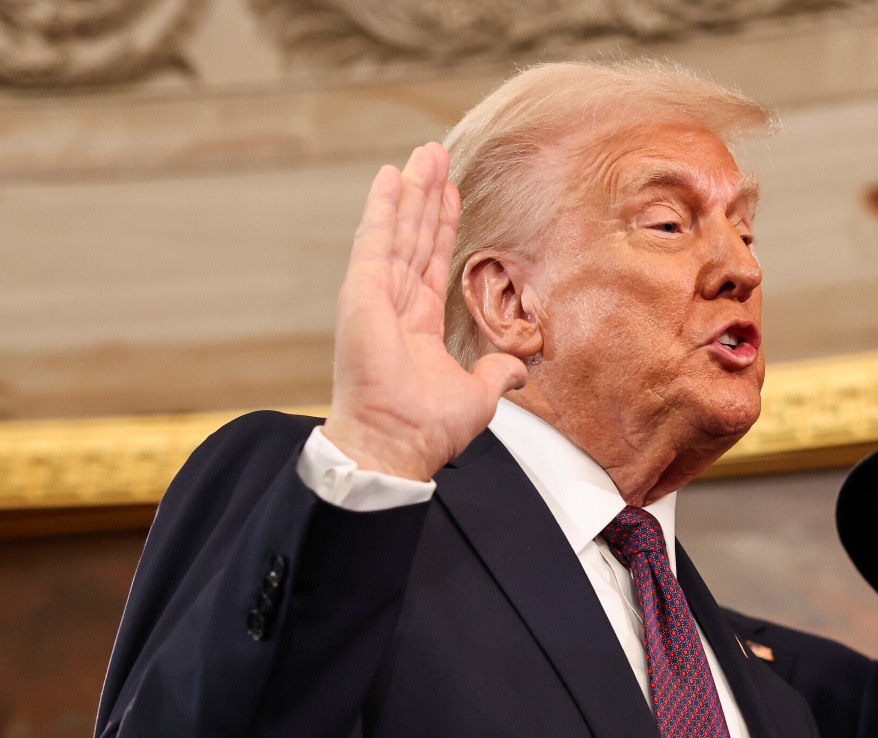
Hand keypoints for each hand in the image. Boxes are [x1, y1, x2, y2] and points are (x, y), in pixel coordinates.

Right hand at [324, 142, 527, 481]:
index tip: (452, 195)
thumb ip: (494, 374)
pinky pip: (375, 240)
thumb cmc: (425, 429)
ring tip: (424, 153)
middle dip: (427, 196)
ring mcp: (375, 296)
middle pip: (414, 237)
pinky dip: (383, 207)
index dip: (442, 227)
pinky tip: (391, 176)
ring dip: (411, 190)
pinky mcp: (362, 293)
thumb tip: (515, 370)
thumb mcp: (477, 396)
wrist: (396, 444)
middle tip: (436, 155)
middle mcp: (393, 305)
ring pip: (398, 230)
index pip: (431, 263)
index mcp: (417, 326)